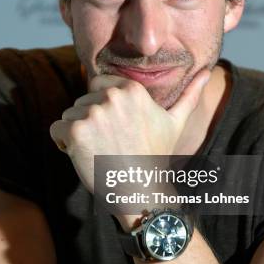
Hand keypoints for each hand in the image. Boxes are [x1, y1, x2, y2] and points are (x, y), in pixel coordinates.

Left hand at [49, 68, 210, 194]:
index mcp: (131, 88)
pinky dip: (63, 145)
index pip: (97, 84)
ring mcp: (93, 113)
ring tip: (99, 151)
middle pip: (81, 100)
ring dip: (76, 134)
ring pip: (68, 115)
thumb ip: (189, 94)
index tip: (115, 128)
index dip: (101, 106)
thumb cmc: (155, 156)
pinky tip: (84, 157)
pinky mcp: (76, 131)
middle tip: (109, 144)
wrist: (140, 191)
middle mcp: (111, 96)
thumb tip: (207, 72)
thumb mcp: (175, 122)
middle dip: (89, 121)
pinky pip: (56, 130)